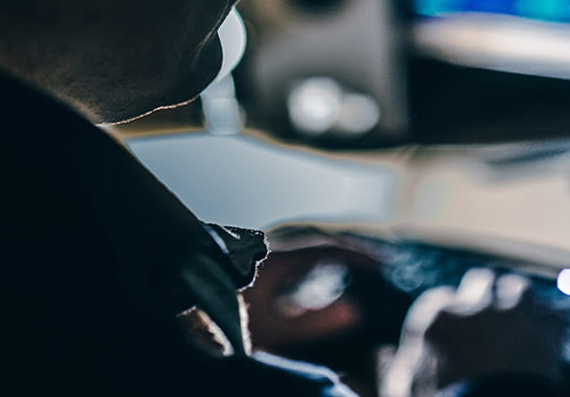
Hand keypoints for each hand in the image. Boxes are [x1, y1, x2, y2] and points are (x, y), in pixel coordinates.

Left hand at [243, 235, 383, 351]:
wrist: (186, 316)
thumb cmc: (229, 321)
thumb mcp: (270, 330)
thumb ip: (313, 322)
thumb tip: (355, 311)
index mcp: (276, 257)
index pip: (328, 248)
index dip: (358, 255)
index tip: (383, 264)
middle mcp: (269, 245)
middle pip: (318, 239)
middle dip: (349, 248)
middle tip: (375, 261)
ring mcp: (257, 249)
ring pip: (303, 241)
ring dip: (331, 248)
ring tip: (354, 261)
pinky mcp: (248, 258)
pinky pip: (291, 248)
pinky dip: (313, 254)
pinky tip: (315, 268)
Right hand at [379, 267, 565, 396]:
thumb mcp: (402, 393)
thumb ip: (392, 369)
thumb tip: (383, 353)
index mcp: (437, 315)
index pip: (441, 301)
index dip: (450, 321)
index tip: (454, 340)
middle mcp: (476, 304)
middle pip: (481, 283)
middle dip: (484, 300)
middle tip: (488, 326)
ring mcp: (515, 313)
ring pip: (518, 289)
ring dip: (518, 304)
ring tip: (519, 325)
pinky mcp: (548, 331)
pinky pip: (557, 315)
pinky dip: (553, 326)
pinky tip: (549, 339)